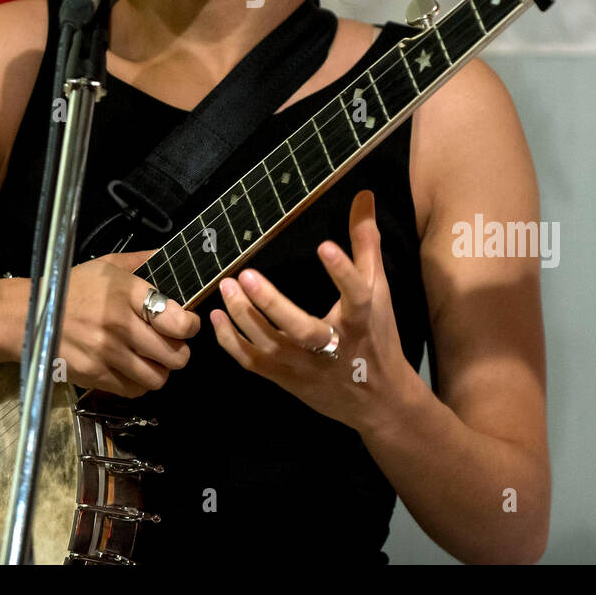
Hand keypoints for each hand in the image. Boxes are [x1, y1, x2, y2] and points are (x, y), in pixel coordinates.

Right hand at [54, 249, 199, 397]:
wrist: (27, 316)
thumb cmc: (71, 287)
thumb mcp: (107, 265)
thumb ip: (142, 261)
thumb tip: (171, 257)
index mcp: (126, 293)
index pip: (178, 321)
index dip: (191, 325)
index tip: (188, 322)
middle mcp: (120, 326)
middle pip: (175, 355)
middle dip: (179, 350)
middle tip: (170, 342)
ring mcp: (107, 355)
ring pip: (158, 378)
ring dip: (161, 370)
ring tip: (152, 357)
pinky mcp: (95, 376)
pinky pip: (135, 390)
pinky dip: (139, 382)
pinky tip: (132, 367)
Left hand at [210, 190, 415, 432]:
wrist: (377, 399)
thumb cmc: (377, 335)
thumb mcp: (378, 289)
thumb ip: (366, 243)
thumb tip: (364, 195)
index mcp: (361, 321)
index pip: (355, 294)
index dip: (342, 272)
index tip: (324, 245)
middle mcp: (333, 347)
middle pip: (302, 329)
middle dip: (272, 305)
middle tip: (245, 275)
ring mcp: (306, 367)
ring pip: (270, 346)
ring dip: (243, 317)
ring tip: (226, 286)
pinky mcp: (286, 379)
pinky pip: (253, 362)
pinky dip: (231, 342)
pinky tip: (217, 316)